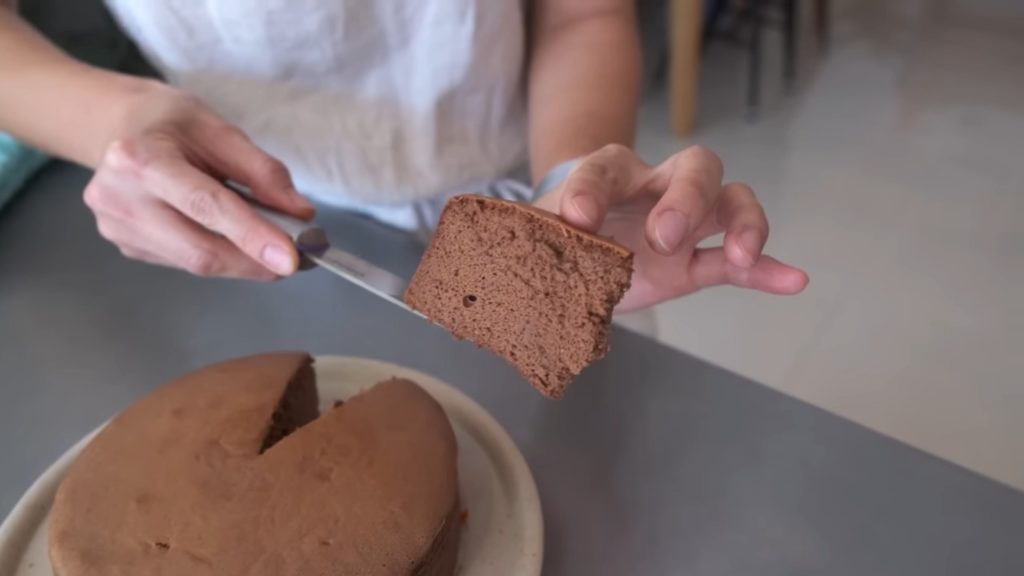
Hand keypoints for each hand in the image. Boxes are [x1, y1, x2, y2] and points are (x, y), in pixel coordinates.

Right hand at [84, 82, 313, 279]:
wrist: (117, 126)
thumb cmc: (171, 123)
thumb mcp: (221, 131)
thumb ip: (263, 173)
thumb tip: (301, 215)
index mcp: (140, 159)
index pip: (207, 206)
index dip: (252, 236)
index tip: (291, 259)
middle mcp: (119, 198)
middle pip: (200, 250)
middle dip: (255, 261)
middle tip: (295, 259)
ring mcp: (117, 227)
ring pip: (194, 263)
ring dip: (241, 261)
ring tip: (266, 243)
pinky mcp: (125, 245)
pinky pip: (183, 262)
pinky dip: (217, 255)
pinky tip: (225, 236)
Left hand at [534, 144, 807, 311]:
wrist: (579, 244)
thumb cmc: (557, 234)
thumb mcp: (532, 239)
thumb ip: (515, 247)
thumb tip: (472, 268)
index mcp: (606, 176)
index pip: (604, 168)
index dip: (592, 191)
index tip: (577, 222)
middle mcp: (656, 186)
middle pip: (693, 165)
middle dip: (684, 198)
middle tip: (664, 237)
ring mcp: (687, 220)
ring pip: (731, 198)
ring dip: (741, 223)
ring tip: (739, 256)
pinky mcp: (700, 260)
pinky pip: (739, 260)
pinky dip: (767, 268)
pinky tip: (793, 280)